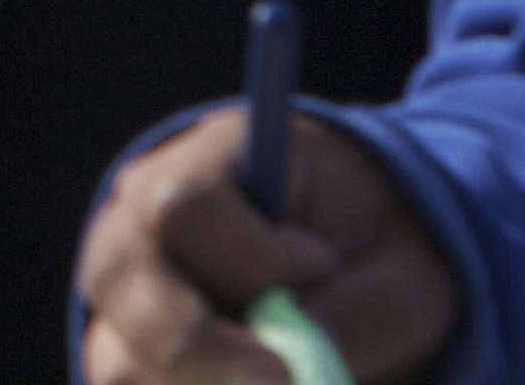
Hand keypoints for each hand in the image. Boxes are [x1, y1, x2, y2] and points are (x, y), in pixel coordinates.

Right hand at [78, 109, 457, 382]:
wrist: (357, 272)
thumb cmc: (380, 253)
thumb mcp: (406, 274)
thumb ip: (362, 314)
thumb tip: (302, 371)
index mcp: (207, 162)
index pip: (184, 205)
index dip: (249, 257)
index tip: (322, 270)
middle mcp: (139, 220)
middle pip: (120, 277)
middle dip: (199, 350)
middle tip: (284, 382)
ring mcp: (124, 295)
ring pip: (118, 357)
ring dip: (203, 383)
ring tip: (288, 380)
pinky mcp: (128, 355)